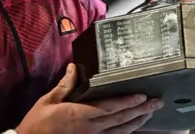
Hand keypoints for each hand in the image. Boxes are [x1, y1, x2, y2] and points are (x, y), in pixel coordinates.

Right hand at [16, 64, 162, 133]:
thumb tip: (76, 67)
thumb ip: (65, 85)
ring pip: (121, 132)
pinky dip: (126, 132)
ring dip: (137, 122)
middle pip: (121, 120)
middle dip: (141, 111)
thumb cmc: (37, 124)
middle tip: (157, 103)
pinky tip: (133, 127)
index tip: (142, 96)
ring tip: (150, 113)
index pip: (110, 108)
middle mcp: (90, 129)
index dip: (128, 102)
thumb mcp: (48, 101)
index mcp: (80, 115)